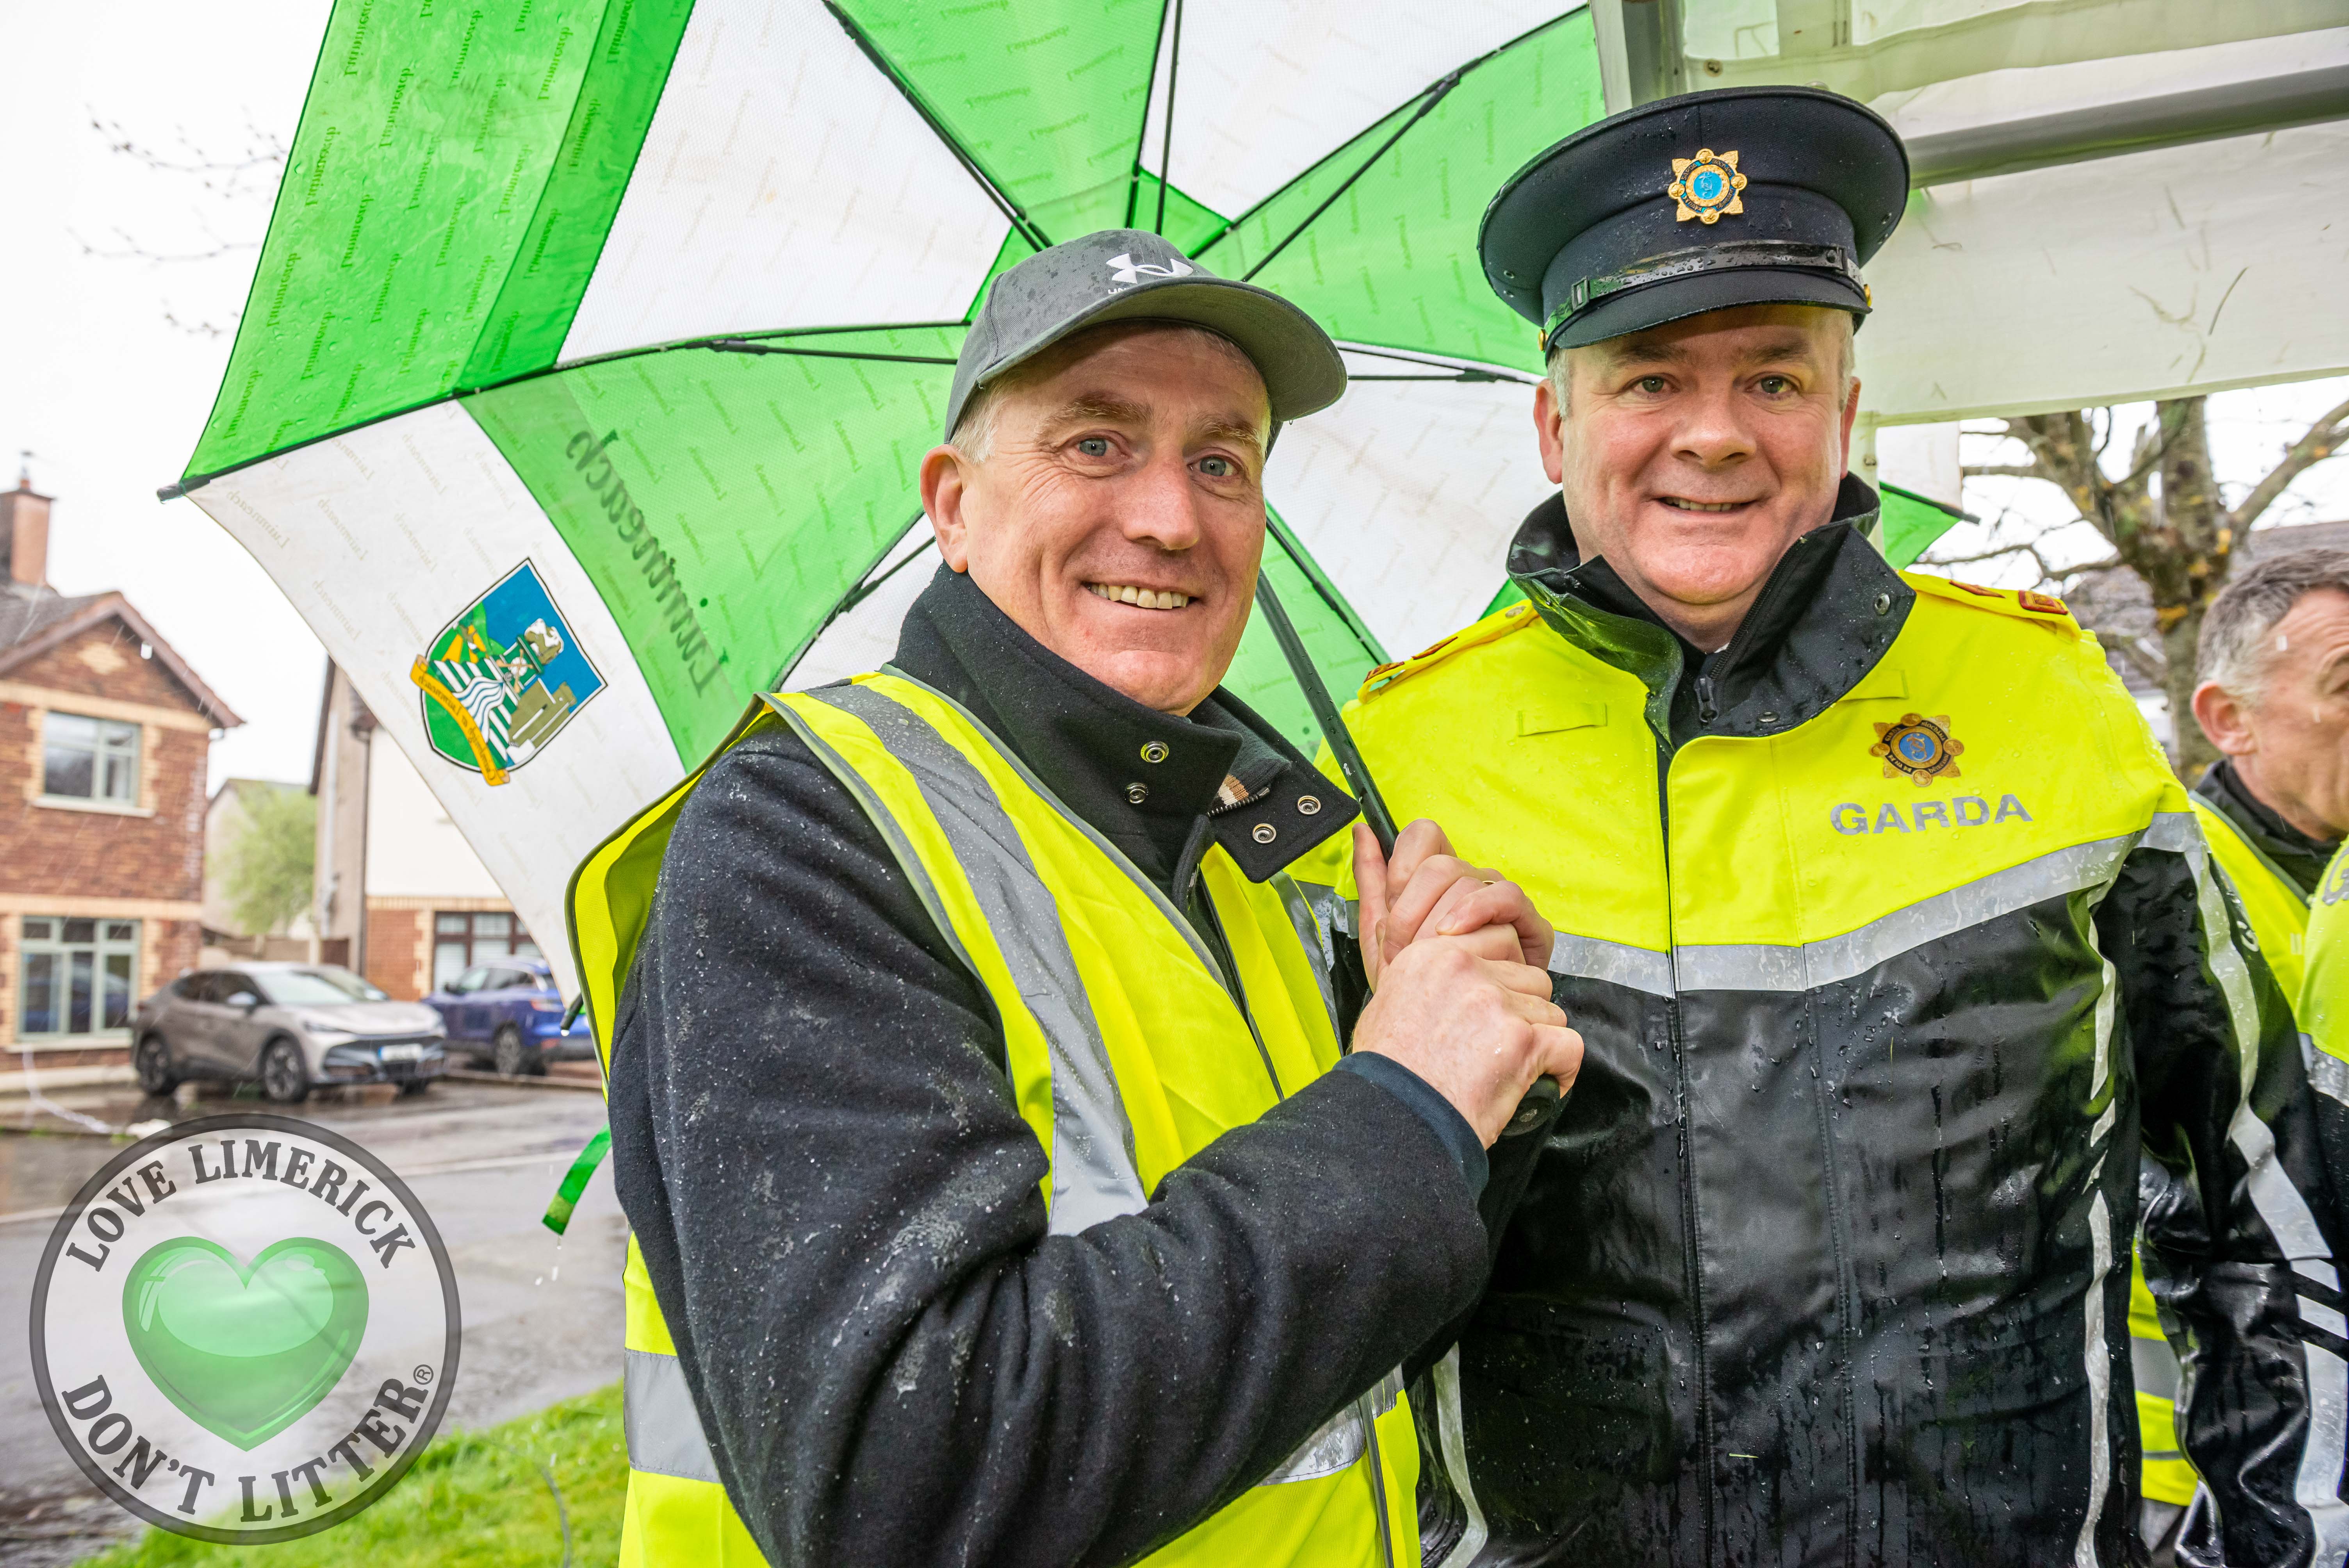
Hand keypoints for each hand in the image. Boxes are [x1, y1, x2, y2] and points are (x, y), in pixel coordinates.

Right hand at [1351, 935, 1583, 1145]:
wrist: (1391, 1118)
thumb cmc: (1384, 1075)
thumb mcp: (1385, 1005)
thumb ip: (1425, 982)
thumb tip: (1447, 986)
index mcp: (1433, 955)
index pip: (1498, 940)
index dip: (1503, 978)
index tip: (1495, 1004)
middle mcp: (1467, 970)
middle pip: (1530, 979)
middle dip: (1525, 1011)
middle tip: (1504, 1043)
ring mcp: (1498, 1004)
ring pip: (1551, 1012)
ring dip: (1540, 1041)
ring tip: (1517, 1068)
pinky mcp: (1523, 1042)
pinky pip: (1569, 1046)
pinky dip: (1563, 1069)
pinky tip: (1547, 1083)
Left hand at [1353, 820, 1553, 988]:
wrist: (1445, 1032)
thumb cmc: (1418, 984)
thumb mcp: (1381, 933)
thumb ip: (1371, 878)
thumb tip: (1362, 830)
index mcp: (1437, 879)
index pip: (1423, 836)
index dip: (1399, 867)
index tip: (1387, 910)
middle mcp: (1471, 882)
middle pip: (1440, 863)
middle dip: (1411, 909)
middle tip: (1400, 949)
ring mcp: (1499, 900)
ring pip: (1469, 877)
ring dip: (1437, 918)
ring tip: (1424, 954)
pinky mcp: (1528, 924)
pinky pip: (1507, 896)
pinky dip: (1476, 911)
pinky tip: (1455, 933)